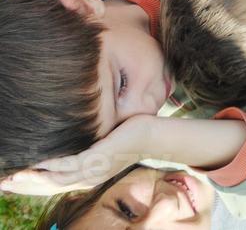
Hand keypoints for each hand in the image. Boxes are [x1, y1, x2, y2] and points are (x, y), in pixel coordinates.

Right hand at [0, 115, 155, 194]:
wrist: (154, 136)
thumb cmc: (128, 136)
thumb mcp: (101, 146)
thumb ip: (83, 150)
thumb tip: (68, 145)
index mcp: (86, 178)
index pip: (51, 187)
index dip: (29, 186)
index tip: (8, 183)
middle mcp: (87, 179)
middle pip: (48, 188)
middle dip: (23, 186)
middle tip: (1, 184)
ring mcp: (92, 171)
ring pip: (55, 180)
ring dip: (31, 179)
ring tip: (11, 177)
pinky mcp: (98, 159)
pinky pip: (69, 164)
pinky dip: (50, 164)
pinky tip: (35, 162)